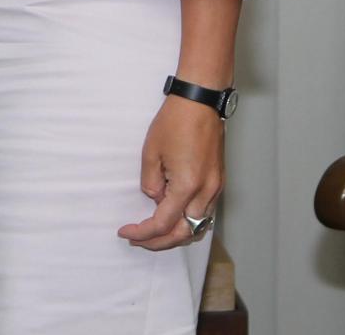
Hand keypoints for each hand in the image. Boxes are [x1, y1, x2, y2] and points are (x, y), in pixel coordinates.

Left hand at [117, 95, 223, 249]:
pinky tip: (174, 217)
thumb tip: (155, 199)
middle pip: (184, 234)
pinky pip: (205, 213)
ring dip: (176, 235)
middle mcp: (206, 193)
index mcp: (187, 186)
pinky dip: (189, 222)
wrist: (199, 101)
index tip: (125, 232)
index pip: (163, 223)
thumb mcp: (151, 151)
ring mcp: (215, 188)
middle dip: (159, 242)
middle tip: (137, 239)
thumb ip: (150, 182)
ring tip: (153, 233)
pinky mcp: (218, 182)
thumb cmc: (175, 121)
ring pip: (198, 227)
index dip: (143, 232)